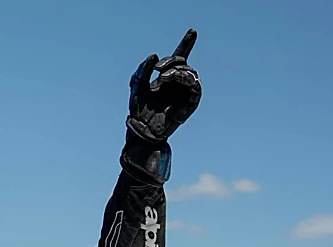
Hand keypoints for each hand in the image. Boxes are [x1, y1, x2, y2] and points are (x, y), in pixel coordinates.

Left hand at [127, 29, 200, 143]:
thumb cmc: (139, 109)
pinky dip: (183, 78)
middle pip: (182, 62)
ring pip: (189, 72)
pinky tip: (169, 79)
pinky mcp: (191, 101)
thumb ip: (143, 69)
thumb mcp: (137, 85)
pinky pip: (195, 85)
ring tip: (162, 77)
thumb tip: (154, 55)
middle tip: (158, 68)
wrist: (143, 129)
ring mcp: (185, 91)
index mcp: (167, 76)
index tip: (193, 31)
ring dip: (176, 70)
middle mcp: (178, 82)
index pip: (179, 58)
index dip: (186, 44)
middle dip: (171, 60)